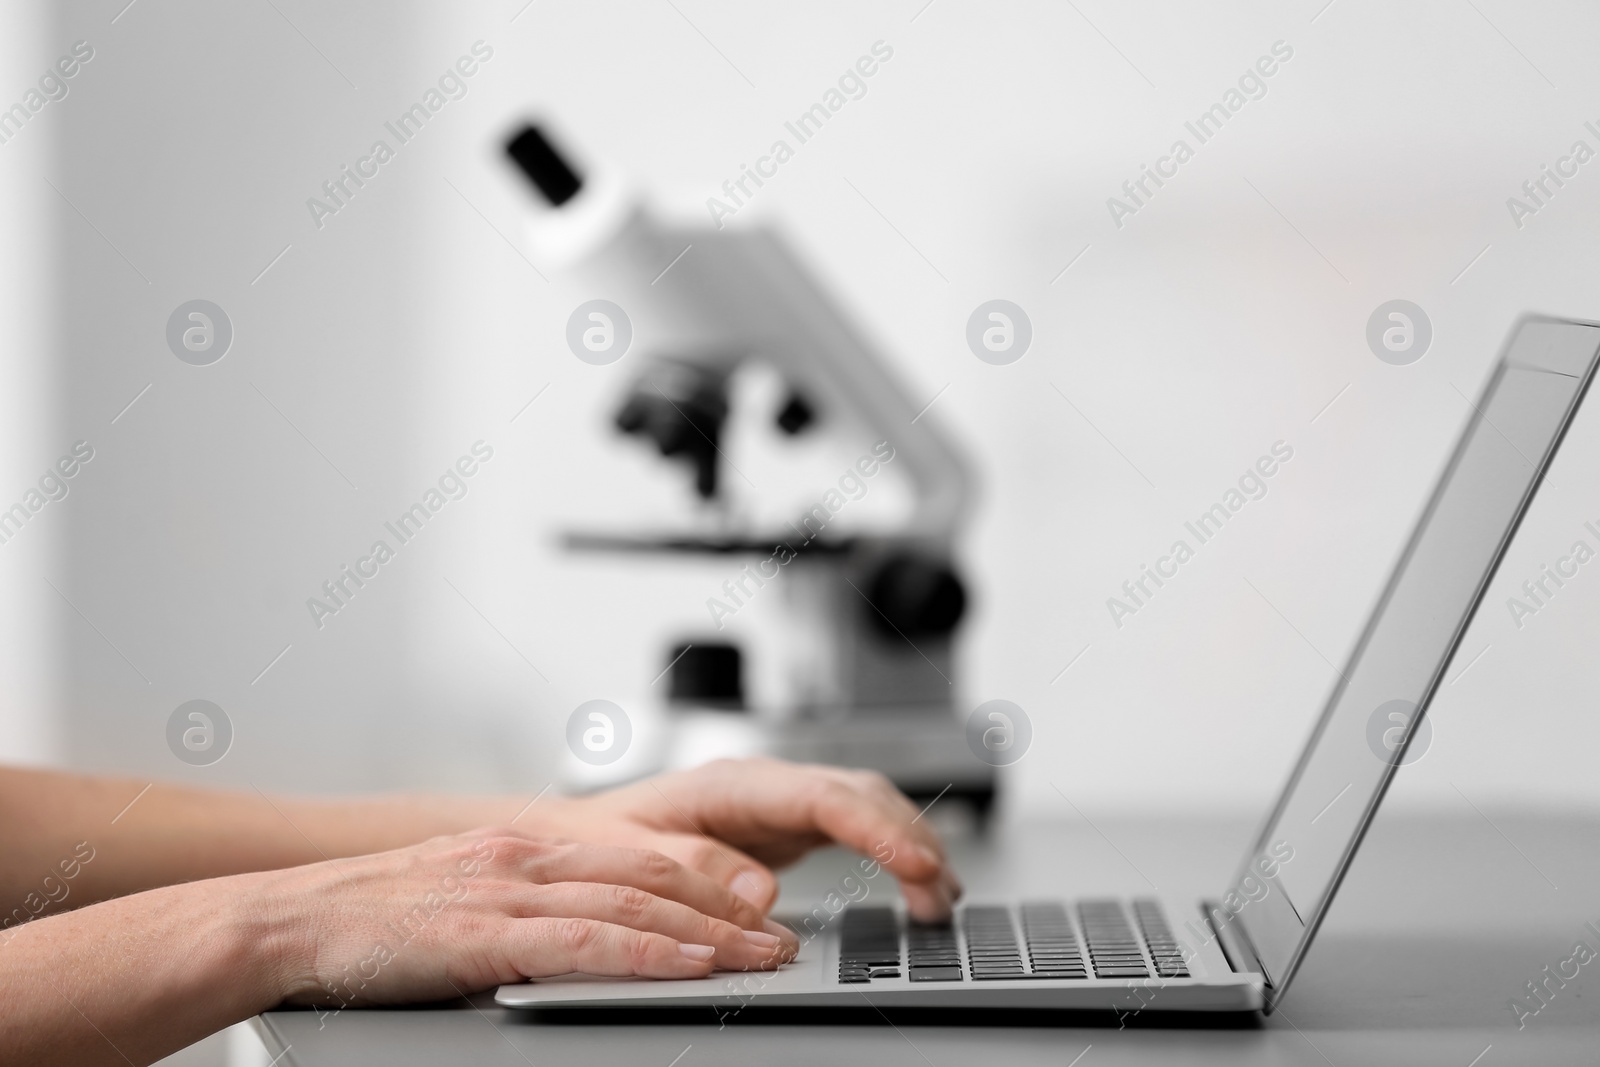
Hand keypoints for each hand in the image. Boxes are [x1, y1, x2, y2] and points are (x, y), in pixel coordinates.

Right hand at [261, 828, 798, 1009]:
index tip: (754, 908)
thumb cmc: (367, 922)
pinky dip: (648, 952)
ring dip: (710, 932)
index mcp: (525, 847)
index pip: (639, 859)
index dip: (708, 883)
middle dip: (728, 908)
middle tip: (782, 937)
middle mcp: (528, 856)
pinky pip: (585, 941)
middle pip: (655, 875)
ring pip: (635, 903)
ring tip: (762, 956)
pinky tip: (690, 964)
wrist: (285, 921)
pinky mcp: (486, 932)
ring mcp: (509, 890)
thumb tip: (578, 941)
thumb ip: (524, 912)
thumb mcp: (462, 901)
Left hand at [533, 758, 960, 921]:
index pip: (821, 796)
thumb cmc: (603, 842)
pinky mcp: (790, 827)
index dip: (875, 828)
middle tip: (940, 894)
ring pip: (868, 807)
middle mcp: (767, 785)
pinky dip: (895, 853)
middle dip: (909, 837)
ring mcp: (783, 803)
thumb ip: (695, 869)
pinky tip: (919, 886)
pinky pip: (858, 830)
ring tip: (942, 899)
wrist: (582, 836)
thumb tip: (763, 891)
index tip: (914, 863)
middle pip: (859, 794)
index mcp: (732, 784)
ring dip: (912, 846)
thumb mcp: (634, 857)